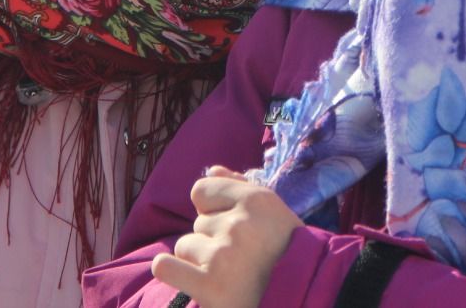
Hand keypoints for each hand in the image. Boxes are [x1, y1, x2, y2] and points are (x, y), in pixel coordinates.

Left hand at [151, 165, 301, 307]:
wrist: (300, 295)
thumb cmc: (284, 252)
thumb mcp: (272, 211)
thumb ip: (239, 186)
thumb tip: (212, 170)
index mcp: (257, 200)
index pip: (200, 191)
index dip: (214, 209)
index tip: (234, 227)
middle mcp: (239, 224)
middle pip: (197, 223)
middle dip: (212, 239)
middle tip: (240, 258)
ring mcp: (223, 256)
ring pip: (184, 246)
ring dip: (199, 260)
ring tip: (228, 274)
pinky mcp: (211, 287)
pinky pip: (165, 267)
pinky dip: (172, 271)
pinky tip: (192, 278)